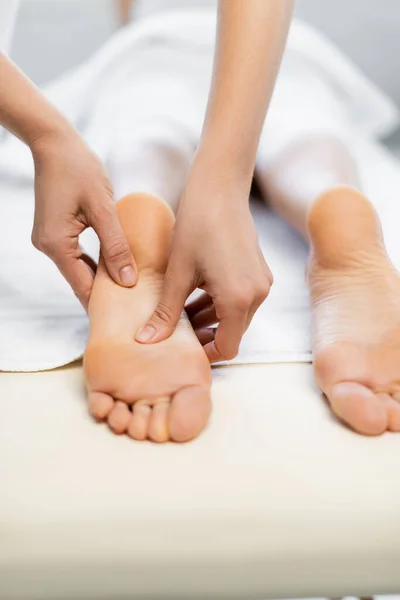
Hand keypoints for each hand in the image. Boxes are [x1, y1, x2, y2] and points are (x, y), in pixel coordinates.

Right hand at [31, 130, 136, 308]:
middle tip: (133, 306)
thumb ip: (116, 246)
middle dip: (105, 293)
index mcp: (56, 244)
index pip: (82, 287)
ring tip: (128, 290)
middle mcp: (47, 246)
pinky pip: (75, 256)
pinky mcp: (54, 232)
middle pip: (79, 281)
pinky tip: (113, 267)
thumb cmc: (78, 168)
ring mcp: (48, 240)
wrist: (54, 142)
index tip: (126, 317)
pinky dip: (93, 263)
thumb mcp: (103, 208)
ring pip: (78, 269)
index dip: (105, 303)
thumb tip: (128, 280)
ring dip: (100, 278)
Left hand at [135, 164, 272, 361]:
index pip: (227, 346)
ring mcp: (261, 282)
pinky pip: (240, 299)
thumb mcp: (177, 273)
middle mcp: (257, 294)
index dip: (204, 354)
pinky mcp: (259, 272)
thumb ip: (165, 311)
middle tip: (175, 332)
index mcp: (239, 298)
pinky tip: (193, 294)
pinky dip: (219, 303)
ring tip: (178, 312)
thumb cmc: (197, 226)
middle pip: (232, 333)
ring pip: (235, 316)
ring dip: (210, 319)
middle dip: (204, 335)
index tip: (182, 351)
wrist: (220, 188)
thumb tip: (147, 340)